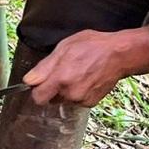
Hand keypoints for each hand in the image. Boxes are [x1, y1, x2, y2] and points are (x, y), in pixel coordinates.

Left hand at [23, 28, 148, 107]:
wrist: (120, 55)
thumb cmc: (93, 46)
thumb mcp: (64, 47)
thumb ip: (44, 67)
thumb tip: (29, 80)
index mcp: (61, 78)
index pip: (38, 97)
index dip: (37, 88)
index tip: (42, 81)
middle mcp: (71, 93)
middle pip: (50, 99)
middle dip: (52, 88)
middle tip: (64, 71)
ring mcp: (82, 99)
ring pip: (64, 99)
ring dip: (66, 90)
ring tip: (78, 73)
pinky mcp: (91, 103)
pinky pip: (76, 101)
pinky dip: (78, 93)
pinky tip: (86, 79)